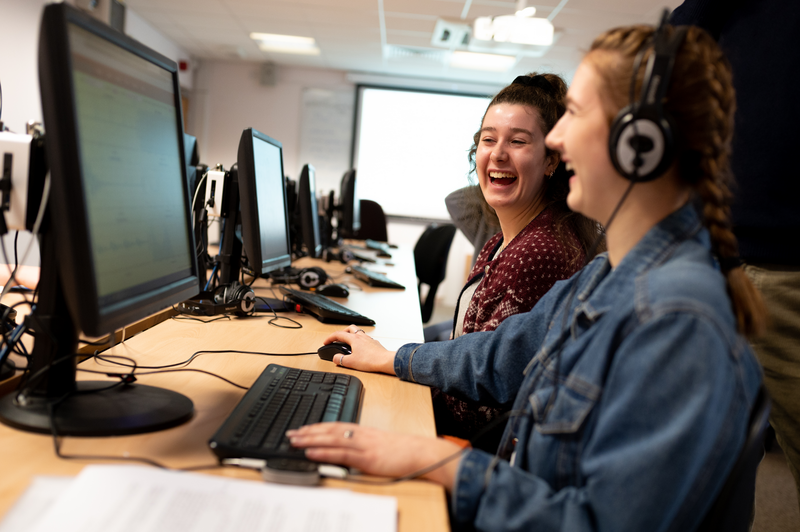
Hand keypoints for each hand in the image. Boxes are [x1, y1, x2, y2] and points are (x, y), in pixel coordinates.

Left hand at [286, 422, 463, 490]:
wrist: (421, 453)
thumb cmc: (403, 451)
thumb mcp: (380, 445)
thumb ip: (364, 446)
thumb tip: (347, 451)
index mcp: (363, 432)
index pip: (335, 426)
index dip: (317, 427)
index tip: (302, 428)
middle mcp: (360, 435)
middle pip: (329, 430)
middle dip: (308, 431)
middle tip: (290, 433)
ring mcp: (363, 445)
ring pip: (331, 439)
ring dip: (310, 439)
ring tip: (294, 440)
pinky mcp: (367, 458)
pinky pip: (341, 453)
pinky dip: (324, 451)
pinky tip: (311, 452)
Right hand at [323, 325, 396, 373]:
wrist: (385, 361)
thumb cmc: (370, 360)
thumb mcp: (351, 362)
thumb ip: (340, 359)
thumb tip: (335, 358)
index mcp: (354, 339)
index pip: (338, 334)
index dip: (330, 338)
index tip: (326, 342)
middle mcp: (361, 336)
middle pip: (349, 328)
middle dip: (342, 332)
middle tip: (338, 339)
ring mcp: (369, 339)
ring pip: (358, 332)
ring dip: (352, 335)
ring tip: (349, 342)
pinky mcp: (374, 343)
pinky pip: (365, 338)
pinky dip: (360, 341)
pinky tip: (361, 348)